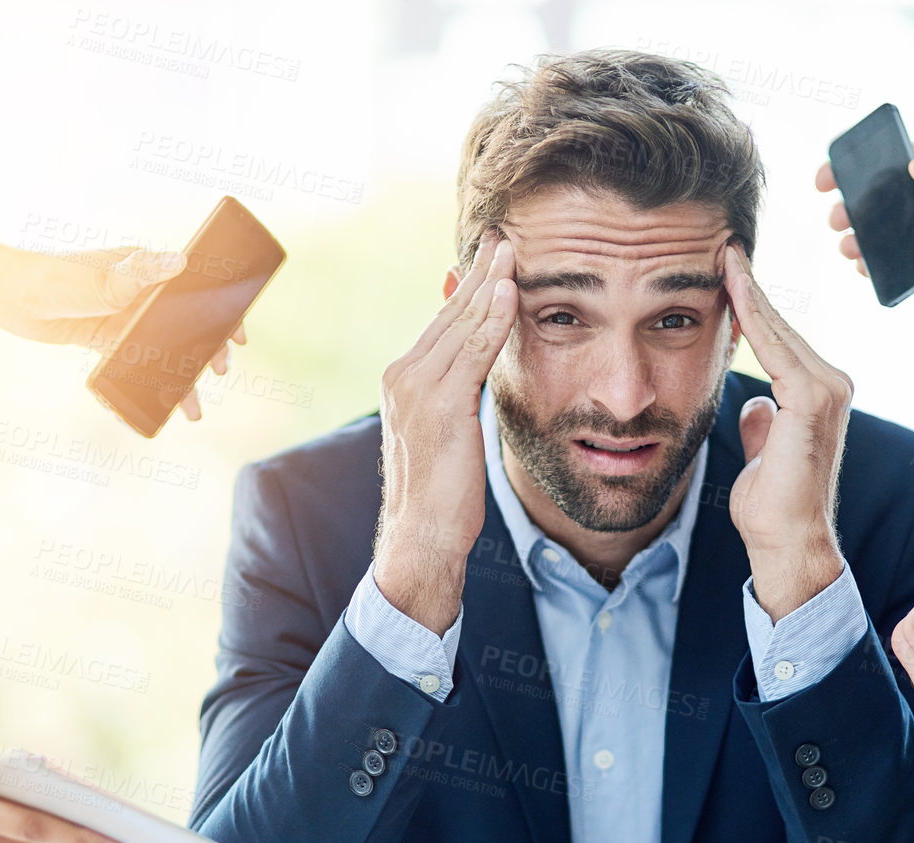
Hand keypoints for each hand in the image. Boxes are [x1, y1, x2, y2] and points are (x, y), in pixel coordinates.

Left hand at [0, 246, 248, 422]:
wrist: (10, 298)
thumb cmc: (54, 278)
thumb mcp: (100, 278)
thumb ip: (139, 274)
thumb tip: (180, 262)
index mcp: (147, 269)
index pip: (198, 287)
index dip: (223, 311)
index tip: (238, 335)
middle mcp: (142, 293)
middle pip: (188, 323)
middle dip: (207, 350)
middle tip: (216, 372)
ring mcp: (127, 317)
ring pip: (166, 348)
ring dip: (180, 377)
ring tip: (192, 409)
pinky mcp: (110, 339)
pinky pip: (139, 364)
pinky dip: (150, 384)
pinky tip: (156, 405)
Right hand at [373, 232, 516, 633]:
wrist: (421, 536)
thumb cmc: (440, 494)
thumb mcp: (448, 432)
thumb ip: (457, 391)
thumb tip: (475, 361)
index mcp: (401, 379)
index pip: (442, 321)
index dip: (468, 287)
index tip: (490, 256)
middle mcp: (402, 376)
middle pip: (449, 313)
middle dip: (478, 272)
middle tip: (503, 235)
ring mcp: (416, 389)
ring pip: (461, 325)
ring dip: (490, 284)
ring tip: (512, 249)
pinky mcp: (439, 405)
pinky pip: (473, 352)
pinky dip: (494, 320)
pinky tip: (511, 293)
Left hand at [723, 246, 853, 619]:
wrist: (786, 541)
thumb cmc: (771, 508)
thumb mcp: (762, 454)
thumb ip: (763, 424)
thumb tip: (755, 405)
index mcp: (816, 396)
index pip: (778, 341)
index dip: (751, 307)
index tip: (725, 273)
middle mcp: (830, 386)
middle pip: (781, 328)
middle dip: (749, 289)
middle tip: (722, 247)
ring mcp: (828, 390)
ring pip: (780, 331)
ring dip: (750, 294)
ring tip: (724, 257)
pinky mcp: (815, 400)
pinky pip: (778, 349)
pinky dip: (755, 319)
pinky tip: (734, 291)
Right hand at [815, 143, 913, 280]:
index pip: (879, 163)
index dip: (847, 168)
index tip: (827, 177)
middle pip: (869, 204)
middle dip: (847, 210)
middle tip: (841, 218)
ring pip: (878, 238)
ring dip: (857, 243)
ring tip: (851, 246)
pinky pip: (900, 268)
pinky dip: (879, 270)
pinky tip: (868, 269)